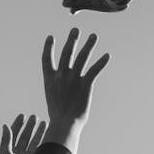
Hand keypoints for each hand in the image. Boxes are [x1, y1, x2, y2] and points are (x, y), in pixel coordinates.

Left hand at [0, 114, 46, 153]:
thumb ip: (6, 140)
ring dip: (38, 131)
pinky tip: (48, 133)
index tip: (23, 115)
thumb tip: (5, 126)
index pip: (13, 135)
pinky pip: (41, 148)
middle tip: (35, 117)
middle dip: (30, 127)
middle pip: (24, 137)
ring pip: (34, 141)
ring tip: (44, 122)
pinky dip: (44, 140)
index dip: (17, 125)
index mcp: (9, 153)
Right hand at [41, 28, 109, 153]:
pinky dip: (101, 62)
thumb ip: (57, 91)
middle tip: (76, 29)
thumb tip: (60, 91)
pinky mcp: (85, 84)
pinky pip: (94, 70)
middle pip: (66, 53)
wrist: (64, 123)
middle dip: (71, 40)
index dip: (48, 48)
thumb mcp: (53, 100)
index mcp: (50, 80)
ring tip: (94, 36)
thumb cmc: (58, 117)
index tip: (50, 37)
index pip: (46, 59)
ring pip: (82, 57)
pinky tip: (107, 55)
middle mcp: (61, 76)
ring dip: (89, 45)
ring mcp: (73, 79)